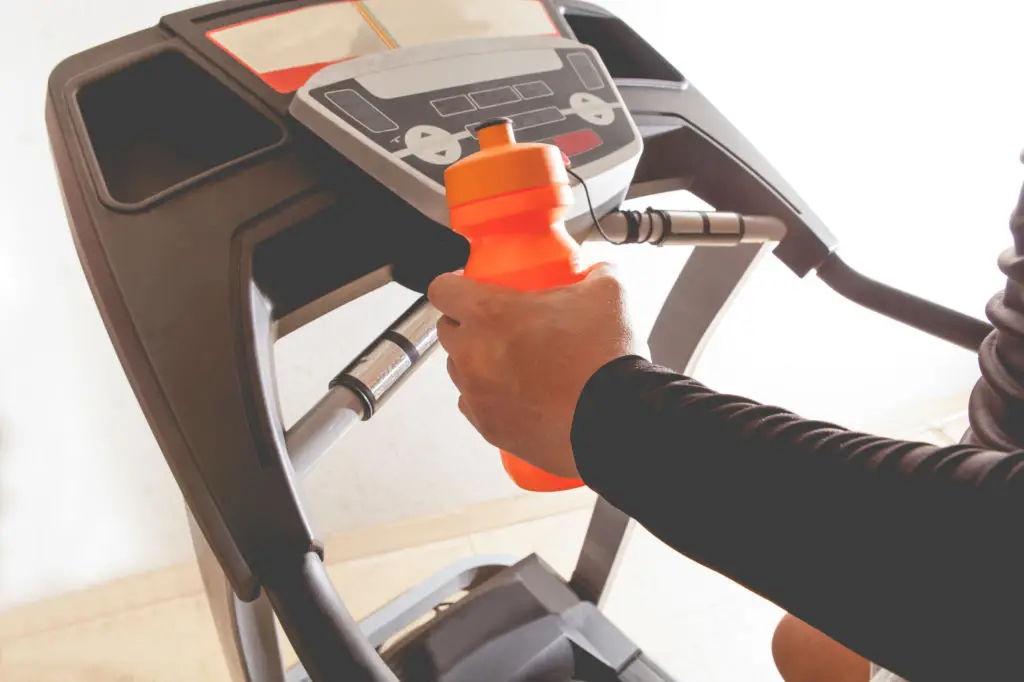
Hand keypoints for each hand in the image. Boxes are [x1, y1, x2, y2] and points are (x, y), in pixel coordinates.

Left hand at [427, 263, 647, 478]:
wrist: (615, 421)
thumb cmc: (603, 358)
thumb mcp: (607, 295)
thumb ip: (596, 274)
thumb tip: (599, 271)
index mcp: (490, 314)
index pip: (441, 289)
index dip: (454, 286)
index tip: (467, 289)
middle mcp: (472, 354)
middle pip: (446, 331)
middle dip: (467, 324)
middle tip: (500, 325)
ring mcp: (477, 395)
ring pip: (459, 370)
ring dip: (477, 362)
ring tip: (514, 363)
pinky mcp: (489, 428)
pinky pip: (474, 405)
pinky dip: (489, 397)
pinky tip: (519, 395)